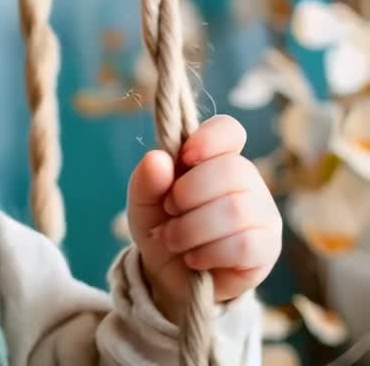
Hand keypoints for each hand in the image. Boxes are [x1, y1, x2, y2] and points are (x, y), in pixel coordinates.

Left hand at [126, 115, 281, 321]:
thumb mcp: (143, 204)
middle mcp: (246, 182)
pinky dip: (209, 253)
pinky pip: (244, 244)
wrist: (169, 278)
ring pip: (236, 210)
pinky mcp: (267, 249)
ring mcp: (262, 215)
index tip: (185, 157)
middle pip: (233, 170)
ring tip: (174, 240)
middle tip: (169, 212)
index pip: (229, 131)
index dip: (210, 138)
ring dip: (192, 229)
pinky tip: (195, 259)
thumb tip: (158, 158)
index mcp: (214, 160)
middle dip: (188, 194)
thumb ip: (146, 180)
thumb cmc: (162, 228)